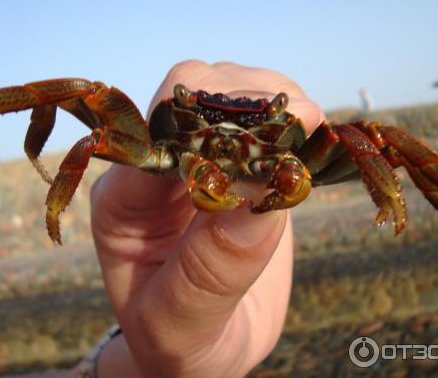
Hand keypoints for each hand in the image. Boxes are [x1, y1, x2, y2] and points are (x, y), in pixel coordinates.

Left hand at [89, 60, 323, 376]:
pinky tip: (312, 140)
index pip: (153, 131)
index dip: (206, 123)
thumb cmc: (181, 342)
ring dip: (274, 101)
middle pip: (192, 93)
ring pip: (231, 90)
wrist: (206, 347)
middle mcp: (158, 168)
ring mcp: (201, 159)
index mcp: (125, 200)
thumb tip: (261, 196)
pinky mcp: (241, 166)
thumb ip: (211, 270)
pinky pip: (263, 121)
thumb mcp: (180, 324)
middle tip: (300, 125)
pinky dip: (293, 119)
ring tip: (309, 132)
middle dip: (246, 101)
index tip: (264, 139)